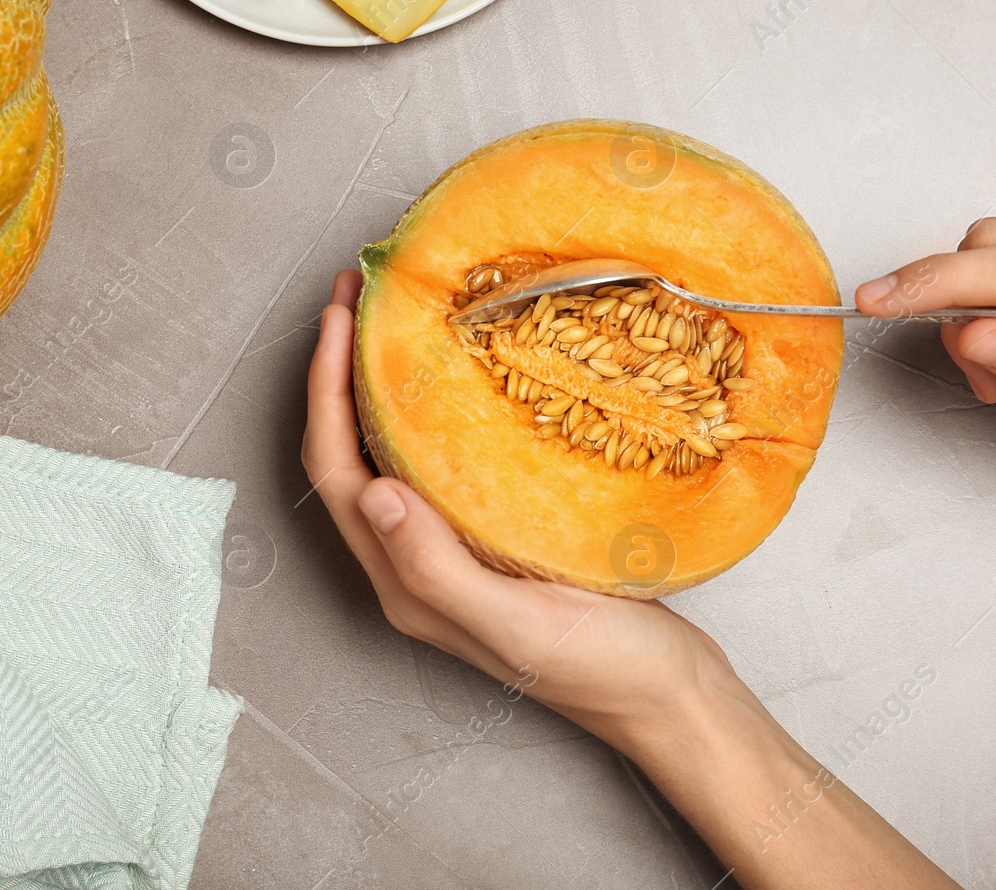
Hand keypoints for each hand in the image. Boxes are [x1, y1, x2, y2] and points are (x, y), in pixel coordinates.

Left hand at [301, 270, 744, 754]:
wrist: (669, 699)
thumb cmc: (603, 670)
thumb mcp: (520, 623)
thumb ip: (440, 569)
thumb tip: (377, 495)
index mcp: (405, 586)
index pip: (339, 472)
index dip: (326, 390)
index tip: (337, 315)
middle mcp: (415, 567)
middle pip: (353, 455)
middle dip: (341, 374)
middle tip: (356, 296)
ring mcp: (454, 553)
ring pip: (393, 455)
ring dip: (381, 387)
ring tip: (395, 321)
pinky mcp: (494, 541)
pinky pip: (443, 462)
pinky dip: (434, 411)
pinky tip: (463, 376)